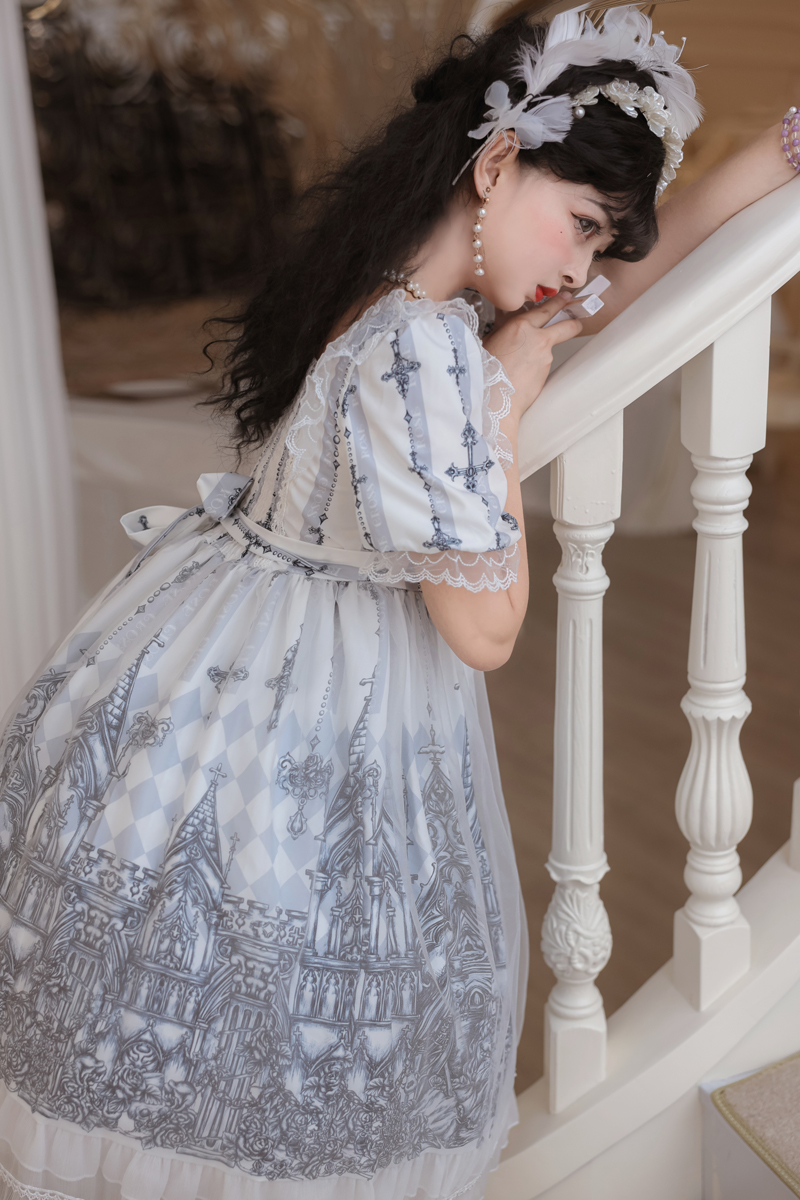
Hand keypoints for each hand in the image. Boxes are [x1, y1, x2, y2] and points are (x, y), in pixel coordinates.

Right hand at [483, 293, 582, 422]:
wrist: (495, 398)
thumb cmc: (487, 371)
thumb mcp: (490, 341)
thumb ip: (504, 330)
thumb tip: (507, 325)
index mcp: (521, 326)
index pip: (546, 309)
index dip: (558, 303)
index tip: (565, 299)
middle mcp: (538, 339)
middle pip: (567, 326)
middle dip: (574, 321)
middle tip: (576, 320)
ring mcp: (545, 357)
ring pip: (550, 348)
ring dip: (541, 351)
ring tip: (520, 362)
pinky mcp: (546, 373)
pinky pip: (542, 364)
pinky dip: (534, 366)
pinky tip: (520, 373)